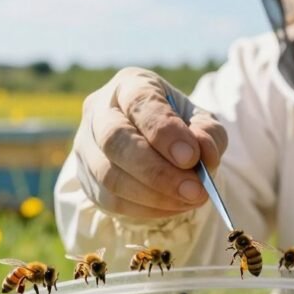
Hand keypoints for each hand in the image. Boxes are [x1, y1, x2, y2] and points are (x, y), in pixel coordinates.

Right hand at [74, 67, 227, 217]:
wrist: (154, 144)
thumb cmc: (178, 126)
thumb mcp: (201, 121)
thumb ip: (208, 133)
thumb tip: (203, 154)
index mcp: (130, 85)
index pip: (139, 102)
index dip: (164, 132)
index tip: (191, 157)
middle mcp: (99, 110)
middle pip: (115, 140)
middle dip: (157, 171)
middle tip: (194, 189)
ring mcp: (86, 145)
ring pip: (109, 175)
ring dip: (154, 195)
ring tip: (189, 199)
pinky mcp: (85, 178)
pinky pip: (110, 200)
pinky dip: (146, 209)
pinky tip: (172, 206)